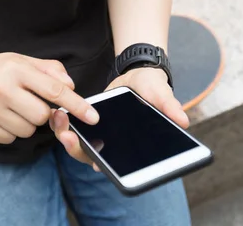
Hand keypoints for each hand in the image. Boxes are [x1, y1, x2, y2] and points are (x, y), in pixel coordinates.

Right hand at [0, 52, 99, 143]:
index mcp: (16, 69)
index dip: (77, 105)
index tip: (93, 117)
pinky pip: (10, 139)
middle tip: (29, 101)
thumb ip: (50, 71)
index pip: (54, 90)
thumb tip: (71, 87)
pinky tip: (0, 115)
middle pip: (42, 116)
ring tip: (12, 107)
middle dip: (42, 112)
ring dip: (26, 123)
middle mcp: (0, 89)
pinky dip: (11, 131)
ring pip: (27, 131)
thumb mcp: (23, 60)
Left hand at [50, 67, 189, 169]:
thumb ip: (170, 107)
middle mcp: (115, 147)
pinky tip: (58, 112)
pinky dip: (63, 124)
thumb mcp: (162, 94)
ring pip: (79, 147)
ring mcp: (100, 136)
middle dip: (77, 150)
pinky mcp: (89, 125)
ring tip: (60, 120)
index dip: (108, 167)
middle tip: (67, 137)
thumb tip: (184, 121)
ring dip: (66, 137)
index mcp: (133, 148)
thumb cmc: (153, 89)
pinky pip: (73, 130)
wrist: (138, 76)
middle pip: (93, 159)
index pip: (120, 165)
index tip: (96, 164)